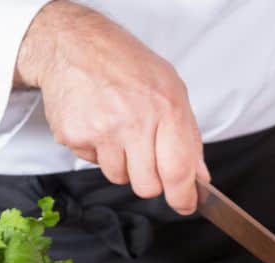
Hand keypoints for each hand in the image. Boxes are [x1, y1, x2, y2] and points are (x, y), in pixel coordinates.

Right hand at [14, 1, 208, 213]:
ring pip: (119, 178)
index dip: (183, 197)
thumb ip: (189, 136)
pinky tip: (100, 124)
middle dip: (152, 181)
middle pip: (148, 186)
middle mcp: (134, 122)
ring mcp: (102, 130)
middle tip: (148, 158)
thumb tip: (199, 176)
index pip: (179, 171)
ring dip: (124, 165)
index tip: (185, 204)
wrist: (75, 45)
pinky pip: (93, 163)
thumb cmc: (128, 65)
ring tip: (121, 132)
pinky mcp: (74, 136)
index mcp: (166, 109)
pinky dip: (98, 151)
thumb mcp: (173, 90)